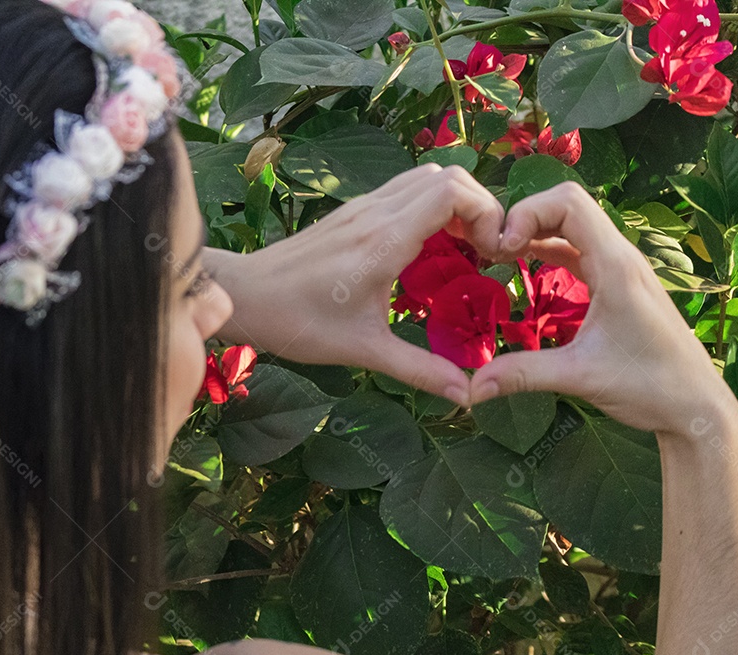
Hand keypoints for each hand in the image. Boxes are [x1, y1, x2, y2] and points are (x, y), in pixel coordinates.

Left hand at [208, 163, 503, 406]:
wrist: (246, 296)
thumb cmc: (298, 322)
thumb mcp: (363, 350)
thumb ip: (419, 370)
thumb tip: (466, 395)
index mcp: (384, 240)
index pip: (452, 191)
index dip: (486, 212)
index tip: (491, 253)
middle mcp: (376, 212)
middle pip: (447, 175)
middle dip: (479, 206)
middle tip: (484, 251)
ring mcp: (362, 207)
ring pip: (425, 177)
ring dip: (455, 204)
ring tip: (463, 247)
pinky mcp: (352, 212)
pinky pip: (404, 191)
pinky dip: (430, 207)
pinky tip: (427, 249)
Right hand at [466, 182, 737, 437]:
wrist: (696, 405)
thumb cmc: (650, 386)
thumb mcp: (580, 377)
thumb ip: (523, 374)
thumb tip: (473, 386)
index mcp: (616, 266)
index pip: (568, 203)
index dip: (526, 213)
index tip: (500, 249)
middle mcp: (621, 256)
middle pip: (567, 204)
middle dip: (525, 216)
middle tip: (494, 250)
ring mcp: (621, 267)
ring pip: (573, 224)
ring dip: (536, 229)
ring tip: (501, 255)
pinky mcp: (618, 282)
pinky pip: (578, 248)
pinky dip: (548, 247)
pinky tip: (524, 267)